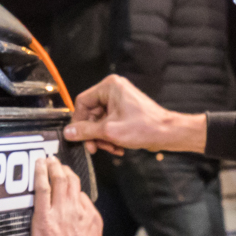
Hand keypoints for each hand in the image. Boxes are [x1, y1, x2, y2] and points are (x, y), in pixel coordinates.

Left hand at [31, 158, 102, 235]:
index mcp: (92, 220)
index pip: (83, 197)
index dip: (74, 190)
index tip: (66, 186)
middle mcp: (79, 211)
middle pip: (72, 183)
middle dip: (64, 171)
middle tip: (56, 164)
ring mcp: (62, 211)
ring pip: (59, 180)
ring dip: (53, 167)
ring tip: (48, 160)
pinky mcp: (44, 215)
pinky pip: (43, 188)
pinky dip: (41, 173)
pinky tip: (39, 165)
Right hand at [65, 75, 206, 155]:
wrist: (168, 133)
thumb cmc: (145, 127)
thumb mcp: (109, 131)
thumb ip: (85, 131)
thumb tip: (68, 132)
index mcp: (109, 87)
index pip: (82, 102)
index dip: (78, 121)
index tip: (79, 136)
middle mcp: (114, 90)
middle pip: (90, 113)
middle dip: (93, 133)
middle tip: (94, 148)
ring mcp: (120, 100)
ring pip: (100, 121)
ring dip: (102, 137)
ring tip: (110, 148)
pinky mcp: (125, 110)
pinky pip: (109, 123)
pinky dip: (110, 136)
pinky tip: (117, 147)